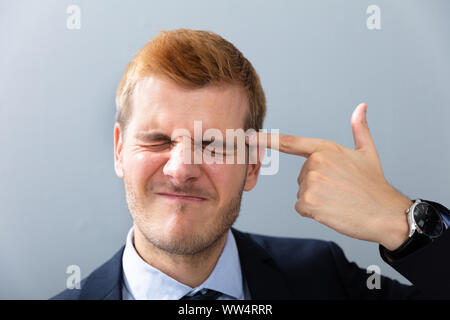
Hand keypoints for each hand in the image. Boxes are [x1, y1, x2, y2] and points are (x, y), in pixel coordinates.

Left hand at [252, 103, 412, 250]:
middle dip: (317, 185)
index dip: (267, 140)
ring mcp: (311, 183)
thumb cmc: (375, 185)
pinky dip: (315, 212)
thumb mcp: (367, 153)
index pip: (290, 143)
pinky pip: (302, 207)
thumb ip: (359, 129)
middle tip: (340, 190)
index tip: (249, 137)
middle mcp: (315, 163)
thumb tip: (361, 107)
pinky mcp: (308, 202)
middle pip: (302, 176)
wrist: (385, 213)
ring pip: (302, 193)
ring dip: (317, 199)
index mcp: (325, 148)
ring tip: (339, 200)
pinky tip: (333, 210)